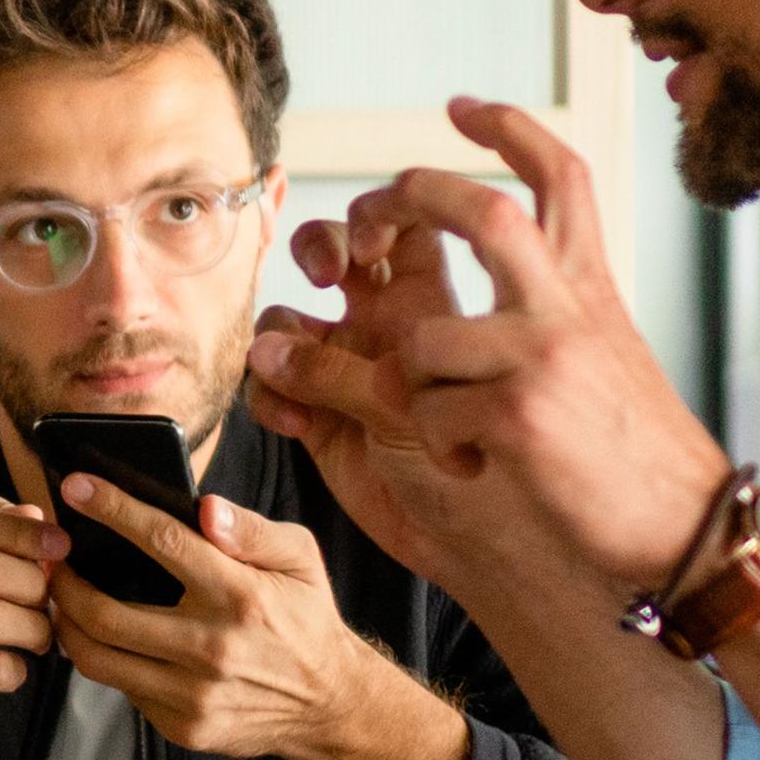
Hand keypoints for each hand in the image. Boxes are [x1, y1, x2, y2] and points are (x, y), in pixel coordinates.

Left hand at [47, 477, 368, 759]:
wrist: (329, 704)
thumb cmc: (306, 619)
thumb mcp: (300, 559)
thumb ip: (252, 529)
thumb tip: (205, 508)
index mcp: (241, 596)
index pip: (163, 542)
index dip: (113, 509)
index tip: (75, 486)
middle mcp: (213, 648)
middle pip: (105, 614)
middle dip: (64, 582)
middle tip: (53, 560)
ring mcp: (195, 695)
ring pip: (98, 660)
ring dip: (67, 626)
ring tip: (64, 599)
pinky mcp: (184, 727)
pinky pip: (123, 689)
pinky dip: (105, 660)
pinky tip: (102, 639)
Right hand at [249, 190, 488, 588]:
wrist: (489, 547)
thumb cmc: (493, 471)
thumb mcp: (420, 407)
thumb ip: (343, 374)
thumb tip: (267, 348)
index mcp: (433, 306)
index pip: (404, 223)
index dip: (379, 211)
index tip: (367, 243)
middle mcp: (387, 328)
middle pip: (339, 250)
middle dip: (320, 248)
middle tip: (327, 276)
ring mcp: (349, 371)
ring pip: (289, 324)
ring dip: (279, 338)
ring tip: (290, 369)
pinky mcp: (320, 419)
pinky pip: (271, 388)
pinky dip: (270, 398)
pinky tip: (297, 425)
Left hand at [252, 98, 724, 598]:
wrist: (688, 531)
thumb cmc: (637, 454)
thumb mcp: (607, 357)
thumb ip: (558, 311)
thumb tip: (514, 282)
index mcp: (589, 288)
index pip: (558, 177)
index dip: (509, 130)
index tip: (463, 105)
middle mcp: (568, 309)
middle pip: (483, 211)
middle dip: (412, 201)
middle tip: (366, 225)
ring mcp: (543, 357)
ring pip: (422, 342)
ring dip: (411, 388)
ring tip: (447, 424)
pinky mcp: (518, 414)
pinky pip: (427, 412)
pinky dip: (435, 443)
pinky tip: (468, 464)